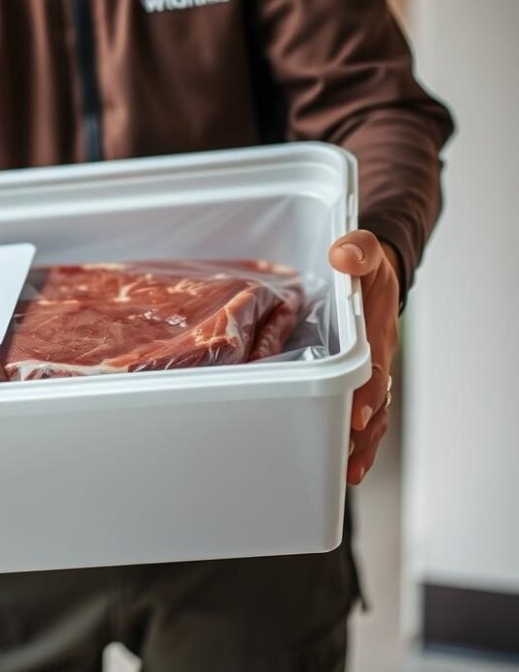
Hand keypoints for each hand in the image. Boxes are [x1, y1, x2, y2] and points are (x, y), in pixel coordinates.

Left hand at [328, 230, 399, 485]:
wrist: (373, 272)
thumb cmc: (364, 264)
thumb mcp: (362, 249)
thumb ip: (357, 250)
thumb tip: (344, 256)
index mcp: (377, 330)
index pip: (376, 367)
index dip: (367, 392)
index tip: (355, 413)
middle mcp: (379, 358)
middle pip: (376, 402)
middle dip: (363, 432)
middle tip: (346, 457)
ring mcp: (371, 372)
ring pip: (372, 416)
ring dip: (360, 444)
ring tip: (348, 472)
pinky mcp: (359, 380)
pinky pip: (361, 415)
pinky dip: (355, 440)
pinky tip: (345, 466)